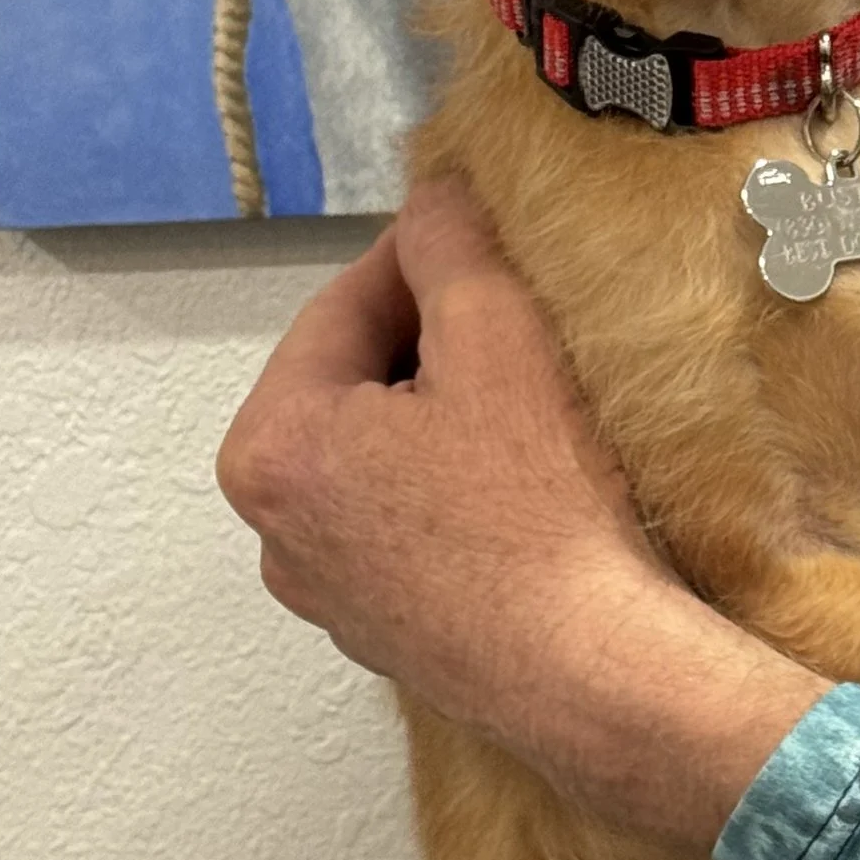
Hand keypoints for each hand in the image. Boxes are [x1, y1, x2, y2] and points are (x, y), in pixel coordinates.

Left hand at [218, 179, 824, 843]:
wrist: (588, 669)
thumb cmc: (536, 502)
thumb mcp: (496, 335)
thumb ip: (447, 244)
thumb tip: (430, 190)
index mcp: (270, 446)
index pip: (345, 304)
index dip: (426, 255)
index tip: (491, 235)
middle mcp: (272, 528)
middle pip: (355, 383)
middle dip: (432, 340)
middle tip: (521, 321)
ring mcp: (325, 592)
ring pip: (382, 455)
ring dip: (444, 413)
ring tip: (529, 400)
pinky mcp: (383, 635)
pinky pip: (407, 523)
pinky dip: (454, 486)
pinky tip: (525, 485)